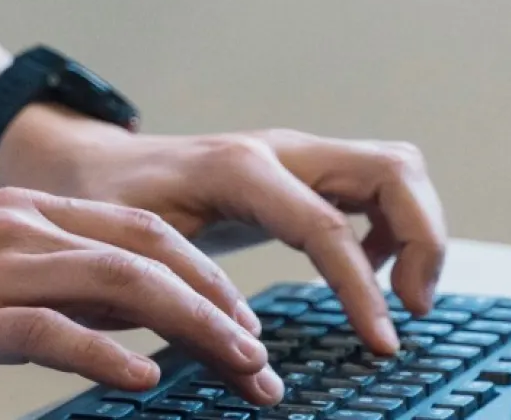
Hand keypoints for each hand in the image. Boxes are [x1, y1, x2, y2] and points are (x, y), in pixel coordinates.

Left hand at [0, 112, 447, 355]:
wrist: (86, 166)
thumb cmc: (106, 206)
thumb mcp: (135, 250)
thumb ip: (187, 299)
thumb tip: (247, 361)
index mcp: (238, 169)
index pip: (328, 225)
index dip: (363, 289)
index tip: (381, 344)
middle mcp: (277, 149)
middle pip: (394, 170)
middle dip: (423, 240)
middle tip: (410, 309)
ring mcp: (293, 154)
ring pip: (395, 170)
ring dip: (414, 231)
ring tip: (394, 296)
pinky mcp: (299, 169)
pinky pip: (374, 185)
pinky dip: (389, 228)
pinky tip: (359, 273)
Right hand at [0, 189, 283, 407]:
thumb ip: (47, 286)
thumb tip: (128, 328)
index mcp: (21, 212)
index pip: (142, 230)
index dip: (206, 274)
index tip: (245, 325)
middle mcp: (17, 227)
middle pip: (150, 250)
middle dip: (220, 301)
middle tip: (263, 358)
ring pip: (122, 283)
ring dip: (194, 328)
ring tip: (241, 371)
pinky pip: (54, 333)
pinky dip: (110, 357)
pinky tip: (146, 386)